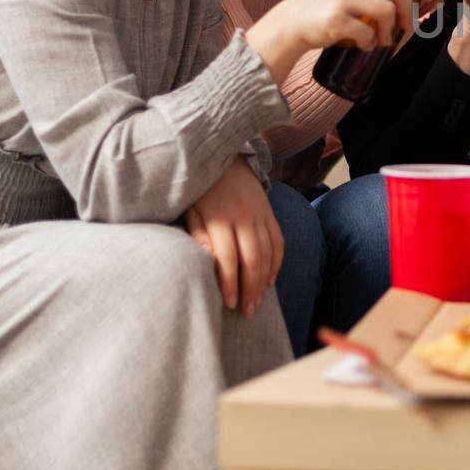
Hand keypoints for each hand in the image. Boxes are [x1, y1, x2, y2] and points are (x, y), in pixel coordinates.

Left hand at [184, 158, 283, 316]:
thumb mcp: (190, 209)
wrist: (224, 158)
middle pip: (252, 259)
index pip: (227, 257)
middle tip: (248, 312)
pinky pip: (279, 241)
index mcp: (219, 218)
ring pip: (268, 253)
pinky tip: (270, 280)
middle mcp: (243, 216)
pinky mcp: (269, 213)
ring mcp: (260, 214)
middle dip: (250, 289)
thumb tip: (204, 261)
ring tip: (258, 302)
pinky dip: (277, 263)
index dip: (229, 282)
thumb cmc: (200, 189)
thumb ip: (197, 235)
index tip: (229, 303)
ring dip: (264, 281)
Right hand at [247, 0, 431, 85]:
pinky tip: (365, 45)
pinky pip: (367, 33)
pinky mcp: (335, 20)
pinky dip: (371, 43)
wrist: (288, 23)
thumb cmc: (323, 6)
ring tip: (384, 40)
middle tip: (407, 27)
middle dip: (410, 12)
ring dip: (391, 31)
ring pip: (387, 11)